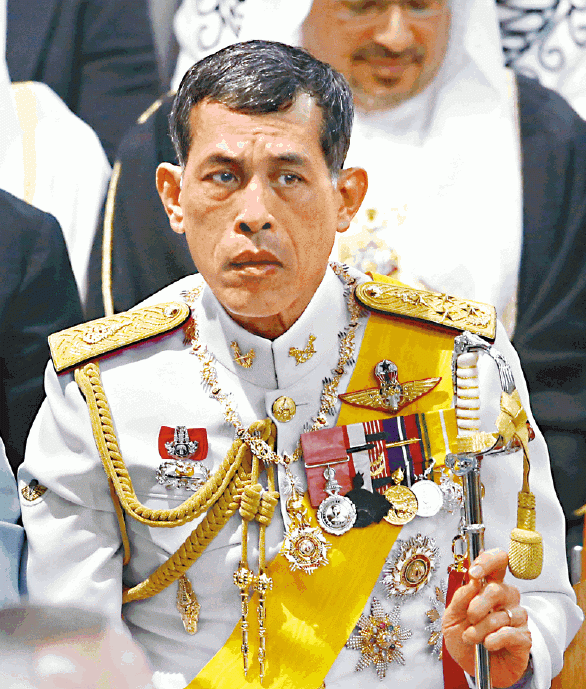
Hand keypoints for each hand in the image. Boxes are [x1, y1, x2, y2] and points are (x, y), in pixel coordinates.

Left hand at [442, 549, 531, 687]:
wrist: (472, 668)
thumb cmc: (463, 639)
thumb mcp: (451, 618)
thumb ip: (460, 598)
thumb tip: (472, 581)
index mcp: (487, 587)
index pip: (498, 561)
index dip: (489, 561)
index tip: (474, 573)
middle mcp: (505, 598)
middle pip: (498, 589)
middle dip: (478, 605)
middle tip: (469, 618)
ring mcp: (517, 617)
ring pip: (503, 614)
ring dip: (482, 627)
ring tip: (472, 637)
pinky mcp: (524, 638)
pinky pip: (512, 633)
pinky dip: (495, 638)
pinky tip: (488, 644)